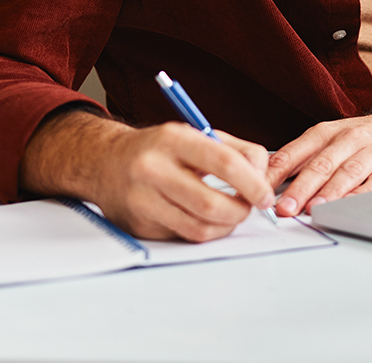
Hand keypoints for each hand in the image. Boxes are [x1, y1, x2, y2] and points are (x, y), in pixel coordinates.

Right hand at [21, 111, 275, 241]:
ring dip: (225, 227)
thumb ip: (238, 151)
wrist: (106, 162)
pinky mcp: (138, 226)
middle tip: (249, 209)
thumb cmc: (162, 149)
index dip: (252, 184)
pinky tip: (205, 219)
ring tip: (231, 215)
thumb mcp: (197, 135)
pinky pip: (182, 236)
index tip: (266, 196)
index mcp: (174, 139)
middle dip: (240, 212)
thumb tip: (264, 177)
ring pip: (198, 228)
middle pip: (211, 204)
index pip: (224, 164)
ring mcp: (142, 200)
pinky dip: (203, 232)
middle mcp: (152, 169)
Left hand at [267, 62, 371, 215]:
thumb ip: (305, 157)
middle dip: (301, 187)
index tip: (261, 189)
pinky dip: (364, 195)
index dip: (279, 170)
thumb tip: (266, 180)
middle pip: (323, 163)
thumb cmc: (369, 136)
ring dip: (330, 192)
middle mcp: (353, 137)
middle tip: (284, 207)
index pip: (299, 150)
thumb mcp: (334, 137)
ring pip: (350, 172)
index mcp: (331, 131)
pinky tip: (351, 207)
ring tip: (313, 209)